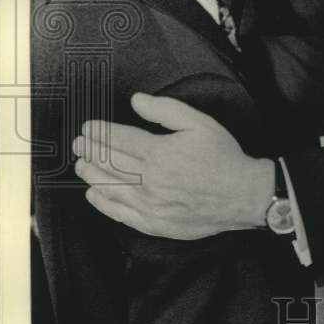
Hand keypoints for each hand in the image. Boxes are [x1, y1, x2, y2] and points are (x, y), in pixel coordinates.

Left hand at [72, 93, 272, 239]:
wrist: (243, 195)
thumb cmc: (223, 158)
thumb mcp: (200, 123)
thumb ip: (166, 110)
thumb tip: (137, 101)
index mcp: (160, 153)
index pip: (118, 139)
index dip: (99, 131)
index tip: (89, 126)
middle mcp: (151, 180)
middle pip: (109, 163)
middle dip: (90, 150)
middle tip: (79, 143)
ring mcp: (150, 204)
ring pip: (110, 188)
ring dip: (91, 174)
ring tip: (81, 164)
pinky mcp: (154, 223)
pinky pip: (120, 214)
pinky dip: (103, 203)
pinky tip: (94, 194)